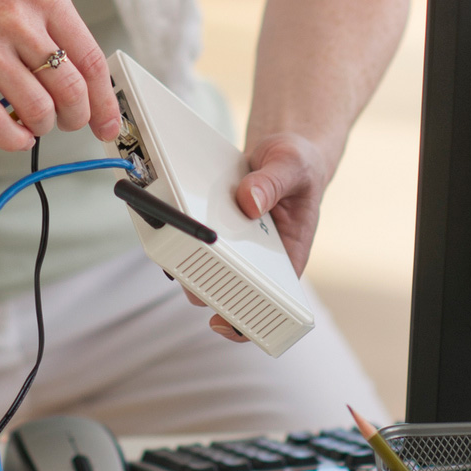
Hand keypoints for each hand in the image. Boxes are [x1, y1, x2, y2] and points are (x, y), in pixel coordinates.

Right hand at [0, 0, 121, 152]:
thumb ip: (54, 28)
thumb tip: (88, 83)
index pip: (91, 61)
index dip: (106, 102)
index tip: (108, 124)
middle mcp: (17, 18)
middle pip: (70, 90)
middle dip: (76, 118)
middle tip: (68, 122)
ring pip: (37, 110)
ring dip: (42, 127)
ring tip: (34, 121)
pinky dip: (12, 139)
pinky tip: (13, 134)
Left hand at [192, 130, 333, 341]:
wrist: (284, 149)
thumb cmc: (298, 164)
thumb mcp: (292, 166)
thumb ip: (273, 183)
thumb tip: (249, 203)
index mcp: (289, 254)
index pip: (272, 303)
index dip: (245, 321)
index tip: (220, 321)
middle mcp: (261, 256)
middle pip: (230, 290)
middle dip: (205, 289)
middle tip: (185, 275)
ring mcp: (237, 244)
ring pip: (208, 269)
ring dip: (188, 264)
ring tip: (175, 244)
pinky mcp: (217, 227)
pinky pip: (197, 241)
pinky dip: (183, 236)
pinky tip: (172, 223)